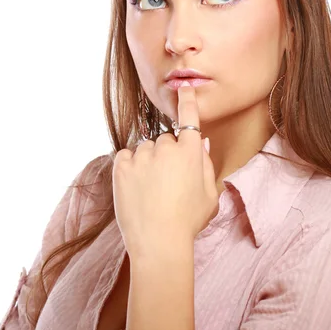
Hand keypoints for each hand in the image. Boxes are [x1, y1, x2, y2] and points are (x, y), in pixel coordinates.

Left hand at [112, 84, 218, 259]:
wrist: (158, 242)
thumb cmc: (187, 222)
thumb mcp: (209, 195)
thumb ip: (205, 165)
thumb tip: (199, 143)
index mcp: (190, 152)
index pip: (189, 118)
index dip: (187, 101)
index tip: (183, 87)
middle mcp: (165, 147)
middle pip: (166, 140)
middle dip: (167, 154)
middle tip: (169, 181)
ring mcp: (142, 156)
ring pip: (145, 149)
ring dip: (148, 162)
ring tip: (151, 190)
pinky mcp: (121, 166)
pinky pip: (126, 157)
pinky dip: (130, 167)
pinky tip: (137, 187)